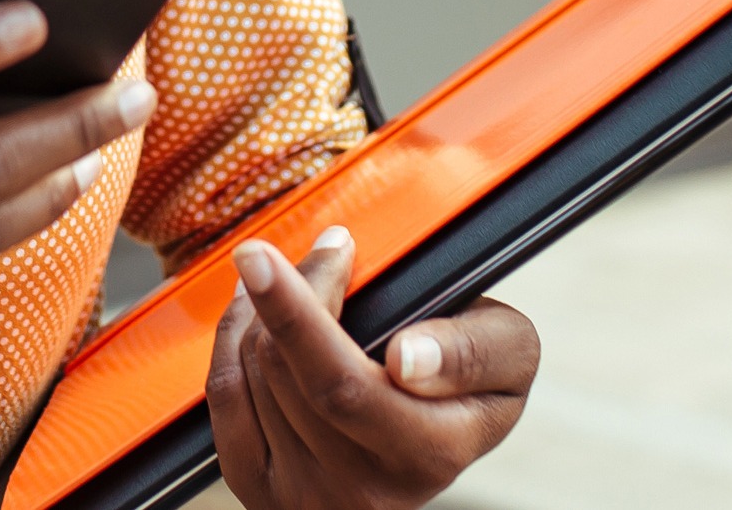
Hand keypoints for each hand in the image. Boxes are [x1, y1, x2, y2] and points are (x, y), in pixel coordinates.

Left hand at [203, 226, 537, 509]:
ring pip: (251, 372)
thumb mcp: (507, 359)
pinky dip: (234, 338)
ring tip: (293, 282)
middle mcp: (358, 491)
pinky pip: (224, 393)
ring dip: (262, 309)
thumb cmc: (465, 388)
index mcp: (425, 455)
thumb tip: (408, 358)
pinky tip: (256, 311)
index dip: (305, 317)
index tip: (291, 257)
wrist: (423, 449)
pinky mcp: (257, 487)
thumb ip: (473, 351)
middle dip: (288, 290)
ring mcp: (302, 495)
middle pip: (284, 368)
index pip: (342, 384)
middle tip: (312, 247)